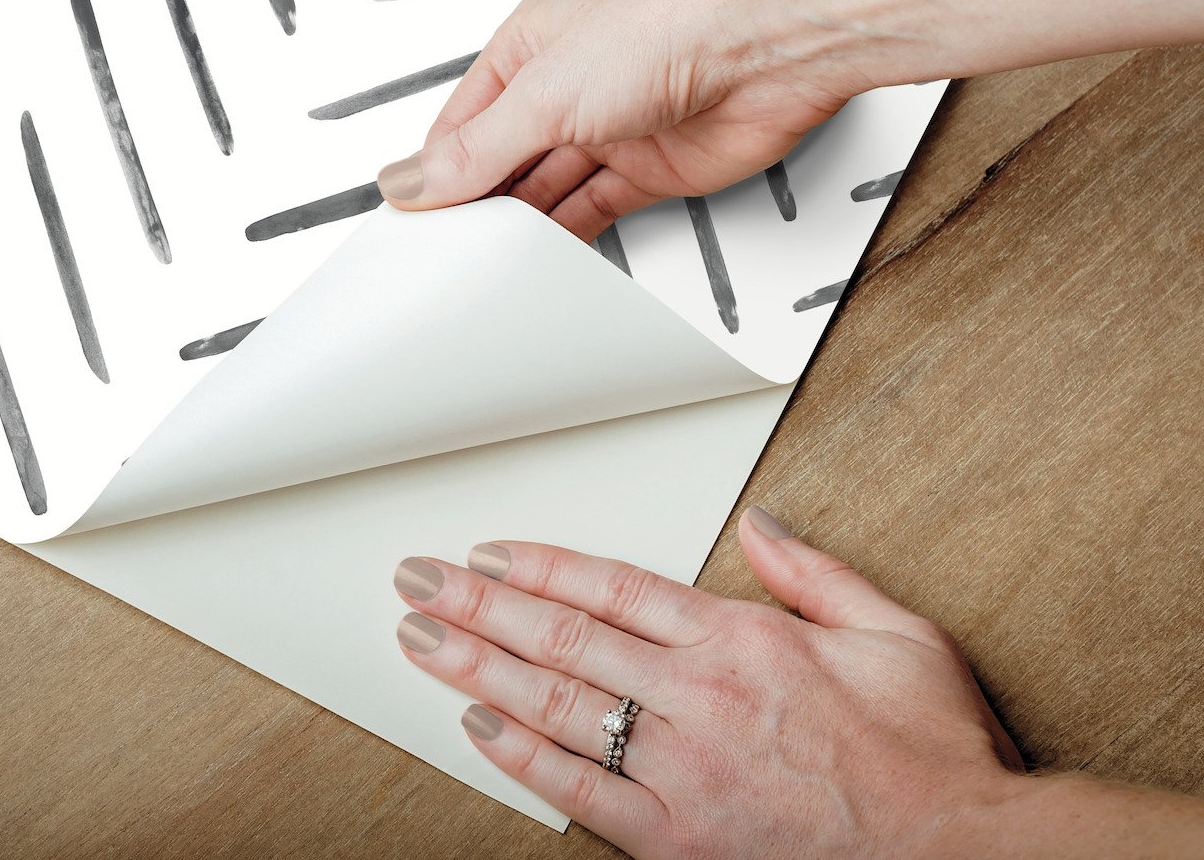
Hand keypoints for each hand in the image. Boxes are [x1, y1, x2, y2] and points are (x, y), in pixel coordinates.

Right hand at [376, 0, 859, 241]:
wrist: (768, 47)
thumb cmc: (669, 25)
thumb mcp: (545, 93)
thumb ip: (478, 149)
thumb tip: (411, 178)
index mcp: (530, 45)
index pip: (463, 120)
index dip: (436, 169)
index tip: (411, 218)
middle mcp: (569, 84)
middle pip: (504, 158)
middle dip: (478, 201)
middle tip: (446, 250)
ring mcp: (611, 126)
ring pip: (548, 188)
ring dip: (523, 223)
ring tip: (488, 262)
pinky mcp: (652, 168)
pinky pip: (595, 208)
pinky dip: (570, 235)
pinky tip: (544, 257)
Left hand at [392, 508, 1028, 857]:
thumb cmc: (935, 757)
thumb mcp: (895, 633)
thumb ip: (814, 572)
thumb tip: (759, 525)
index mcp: (741, 642)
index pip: (611, 587)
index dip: (538, 566)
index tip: (487, 553)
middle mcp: (700, 701)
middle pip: (563, 639)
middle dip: (478, 607)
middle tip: (418, 583)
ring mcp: (685, 774)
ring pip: (557, 708)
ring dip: (477, 671)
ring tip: (422, 641)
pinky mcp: (683, 843)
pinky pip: (583, 796)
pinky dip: (524, 761)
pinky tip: (479, 730)